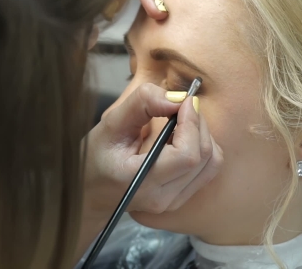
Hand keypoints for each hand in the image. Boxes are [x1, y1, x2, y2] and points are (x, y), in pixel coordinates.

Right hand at [84, 83, 222, 219]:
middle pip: (203, 157)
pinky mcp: (180, 200)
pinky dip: (201, 147)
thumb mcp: (110, 124)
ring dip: (202, 135)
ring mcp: (173, 203)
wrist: (89, 193)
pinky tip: (181, 138)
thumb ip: (142, 104)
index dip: (192, 123)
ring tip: (180, 122)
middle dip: (199, 124)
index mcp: (140, 181)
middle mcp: (161, 198)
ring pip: (211, 163)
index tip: (184, 101)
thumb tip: (177, 98)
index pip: (187, 155)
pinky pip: (207, 170)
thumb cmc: (94, 158)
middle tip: (181, 106)